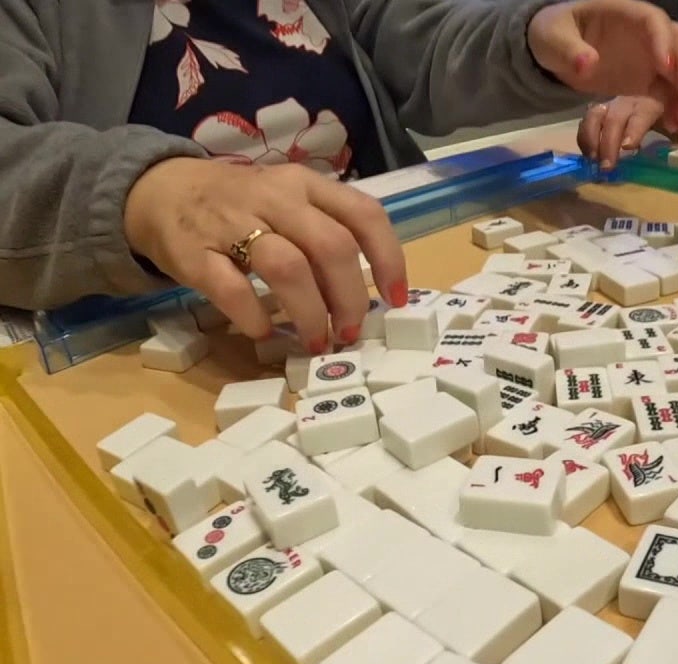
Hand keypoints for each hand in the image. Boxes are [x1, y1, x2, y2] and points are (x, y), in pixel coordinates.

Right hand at [123, 159, 407, 352]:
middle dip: (349, 298)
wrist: (159, 191)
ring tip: (316, 341)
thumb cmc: (241, 206)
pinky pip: (232, 290)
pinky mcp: (195, 253)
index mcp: (306, 185)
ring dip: (309, 312)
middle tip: (350, 332)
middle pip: (331, 246)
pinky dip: (254, 317)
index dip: (389, 259)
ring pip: (287, 267)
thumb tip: (368, 294)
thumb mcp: (289, 202)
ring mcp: (233, 223)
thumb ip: (326, 233)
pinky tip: (264, 332)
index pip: (364, 214)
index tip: (395, 299)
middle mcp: (275, 198)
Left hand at [528, 0, 677, 137]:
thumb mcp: (553, 38)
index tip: (665, 66)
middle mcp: (646, 34)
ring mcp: (651, 58)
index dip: (664, 41)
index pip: (653, 20)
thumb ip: (569, 50)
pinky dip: (675, 108)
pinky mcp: (649, 81)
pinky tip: (673, 126)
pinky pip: (669, 93)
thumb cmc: (555, 34)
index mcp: (625, 14)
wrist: (556, 52)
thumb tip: (589, 64)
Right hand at [578, 95, 677, 169]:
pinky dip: (585, 136)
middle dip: (609, 142)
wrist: (669, 82)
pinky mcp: (602, 109)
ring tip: (593, 161)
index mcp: (653, 100)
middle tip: (607, 167)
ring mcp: (613, 103)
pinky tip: (587, 156)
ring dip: (592, 138)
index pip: (641, 115)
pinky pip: (588, 119)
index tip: (628, 146)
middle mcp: (630, 99)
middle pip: (614, 118)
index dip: (634, 130)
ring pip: (596, 116)